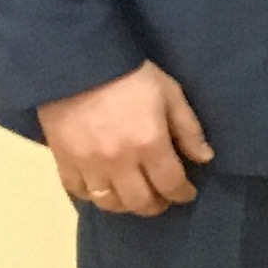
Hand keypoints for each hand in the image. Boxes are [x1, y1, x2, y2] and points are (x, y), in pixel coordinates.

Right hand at [37, 61, 212, 216]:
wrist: (78, 63)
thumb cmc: (130, 75)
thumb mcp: (170, 94)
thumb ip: (188, 129)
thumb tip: (205, 158)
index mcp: (149, 144)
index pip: (171, 184)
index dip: (183, 194)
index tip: (187, 193)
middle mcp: (119, 161)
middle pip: (140, 201)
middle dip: (156, 205)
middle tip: (162, 198)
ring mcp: (88, 164)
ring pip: (109, 203)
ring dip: (126, 205)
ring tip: (134, 195)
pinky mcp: (63, 160)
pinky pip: (78, 191)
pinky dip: (93, 196)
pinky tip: (104, 189)